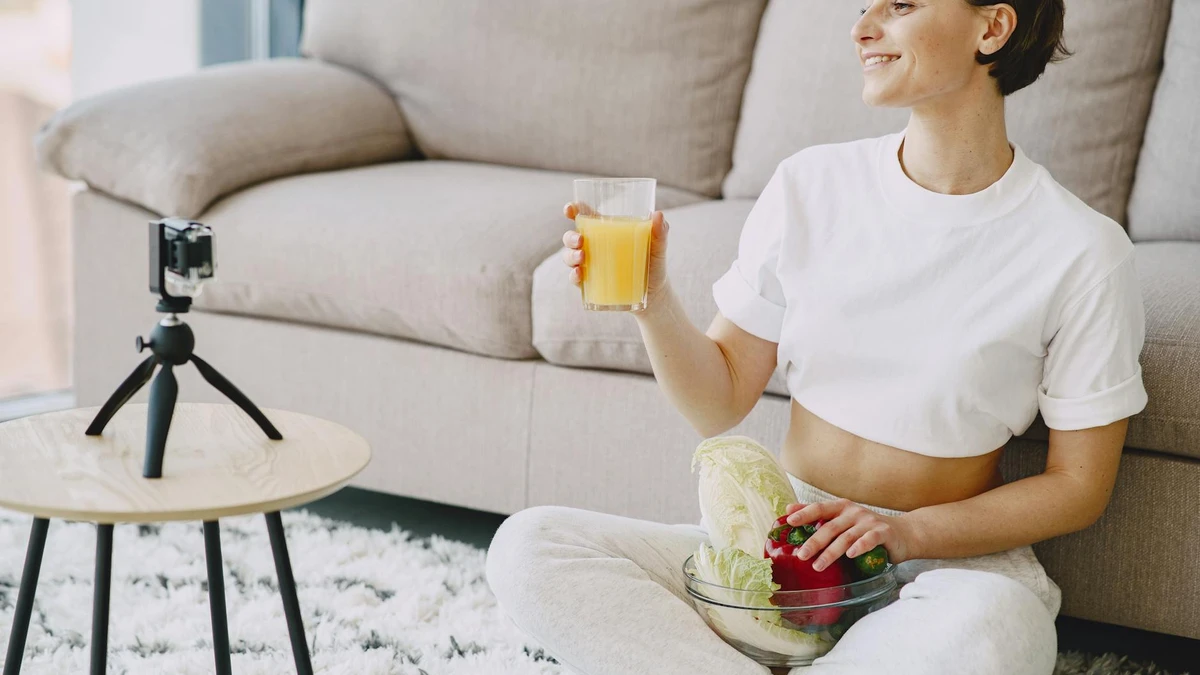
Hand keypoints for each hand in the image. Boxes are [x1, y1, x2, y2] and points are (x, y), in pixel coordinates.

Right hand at [561, 203, 671, 311]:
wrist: (655, 293)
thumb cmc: (653, 263)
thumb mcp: (658, 246)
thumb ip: (660, 231)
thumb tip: (658, 215)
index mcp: (606, 231)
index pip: (585, 216)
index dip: (573, 210)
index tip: (569, 209)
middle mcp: (593, 246)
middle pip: (571, 237)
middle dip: (570, 237)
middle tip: (580, 241)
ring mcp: (590, 265)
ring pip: (569, 256)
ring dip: (570, 256)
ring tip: (582, 257)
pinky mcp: (590, 284)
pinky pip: (575, 279)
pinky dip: (573, 276)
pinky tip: (579, 274)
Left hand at [783, 499, 918, 571]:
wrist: (903, 533)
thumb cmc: (867, 529)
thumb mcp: (844, 521)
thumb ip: (820, 517)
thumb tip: (789, 511)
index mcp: (841, 508)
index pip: (820, 508)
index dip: (804, 513)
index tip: (788, 521)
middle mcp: (854, 512)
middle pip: (830, 527)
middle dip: (814, 542)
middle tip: (801, 555)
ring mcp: (869, 521)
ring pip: (846, 537)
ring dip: (831, 552)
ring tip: (818, 566)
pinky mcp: (884, 532)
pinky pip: (870, 539)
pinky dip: (860, 546)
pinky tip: (851, 555)